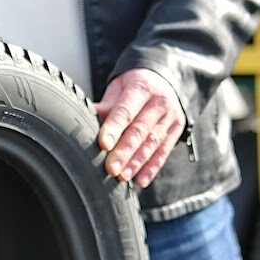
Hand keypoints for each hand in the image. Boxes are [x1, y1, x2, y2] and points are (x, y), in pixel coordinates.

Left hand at [94, 69, 185, 187]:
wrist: (164, 79)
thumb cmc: (133, 87)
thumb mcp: (119, 88)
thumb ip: (105, 106)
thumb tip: (82, 118)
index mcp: (141, 88)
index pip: (126, 111)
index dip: (114, 128)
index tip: (103, 144)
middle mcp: (159, 102)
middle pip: (140, 130)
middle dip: (125, 152)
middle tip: (111, 169)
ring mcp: (170, 117)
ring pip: (153, 143)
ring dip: (137, 163)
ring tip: (123, 177)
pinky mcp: (176, 130)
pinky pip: (164, 151)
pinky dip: (152, 168)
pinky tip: (141, 181)